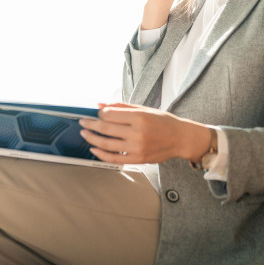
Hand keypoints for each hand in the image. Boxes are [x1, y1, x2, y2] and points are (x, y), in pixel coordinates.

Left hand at [78, 103, 211, 164]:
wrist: (180, 138)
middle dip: (90, 125)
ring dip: (92, 138)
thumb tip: (101, 105)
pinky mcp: (138, 159)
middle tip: (83, 122)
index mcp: (140, 117)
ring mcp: (137, 148)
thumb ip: (122, 107)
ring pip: (106, 144)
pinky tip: (94, 148)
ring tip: (85, 134)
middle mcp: (138, 133)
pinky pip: (114, 158)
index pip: (110, 114)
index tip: (96, 113)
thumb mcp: (144, 109)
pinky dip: (101, 154)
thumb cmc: (163, 122)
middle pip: (106, 128)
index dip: (100, 113)